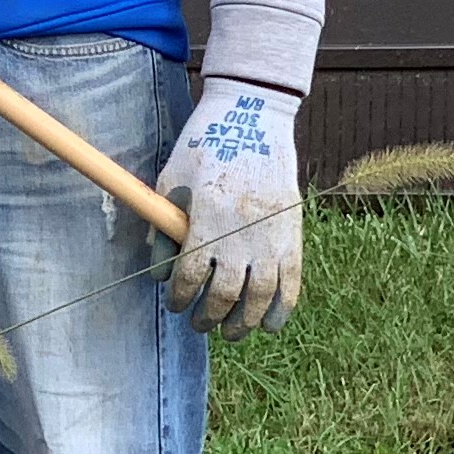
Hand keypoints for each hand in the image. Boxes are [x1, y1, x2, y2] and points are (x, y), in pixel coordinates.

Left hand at [155, 81, 303, 335]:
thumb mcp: (171, 180)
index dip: (181, 295)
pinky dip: (281, 308)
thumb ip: (163, 226)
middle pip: (227, 292)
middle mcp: (242, 231)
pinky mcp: (293, 233)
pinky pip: (291, 282)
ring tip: (229, 333)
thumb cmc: (202, 148)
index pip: (191, 273)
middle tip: (198, 325)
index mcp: (207, 216)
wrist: (252, 120)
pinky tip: (269, 324)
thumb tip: (159, 271)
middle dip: (210, 315)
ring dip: (244, 320)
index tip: (174, 303)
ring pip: (261, 295)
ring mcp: (272, 234)